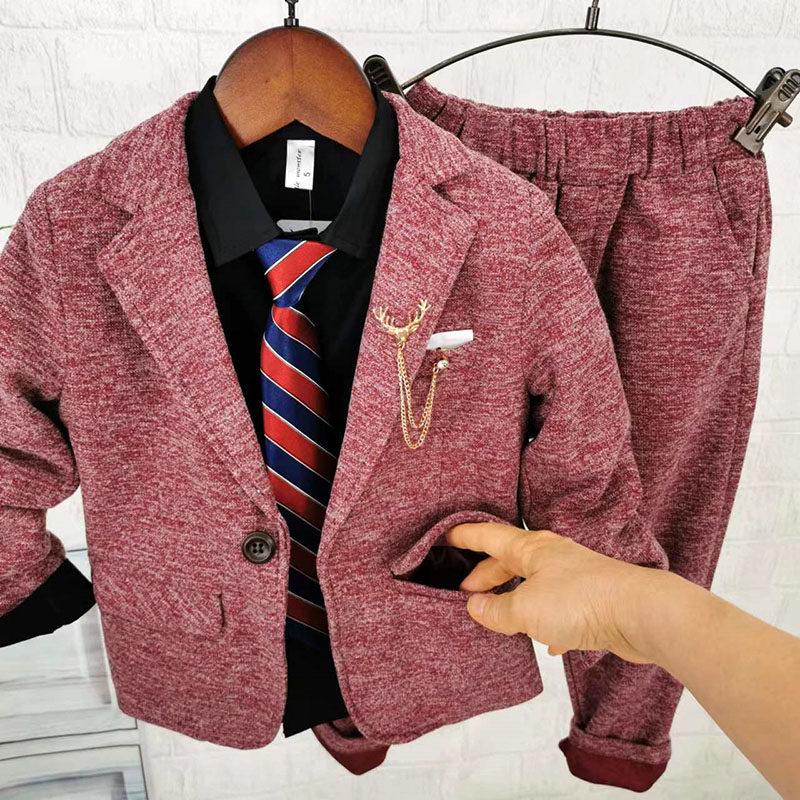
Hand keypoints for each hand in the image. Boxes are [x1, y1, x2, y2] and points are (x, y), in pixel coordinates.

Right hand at [444, 521, 662, 663]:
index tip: (442, 537)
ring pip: (533, 585)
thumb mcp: (526, 609)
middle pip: (509, 560)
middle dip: (485, 576)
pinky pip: (560, 609)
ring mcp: (572, 578)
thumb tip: (474, 607)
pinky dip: (546, 622)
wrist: (642, 613)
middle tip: (463, 593)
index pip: (488, 535)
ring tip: (497, 617)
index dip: (463, 536)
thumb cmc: (581, 600)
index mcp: (531, 548)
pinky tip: (547, 642)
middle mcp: (551, 557)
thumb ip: (496, 610)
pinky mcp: (591, 601)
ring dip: (513, 598)